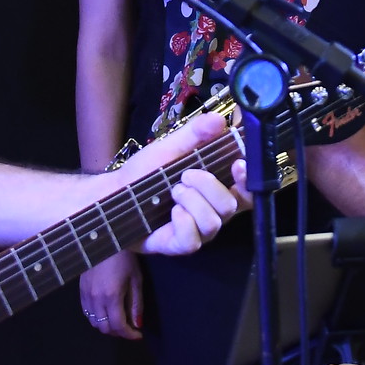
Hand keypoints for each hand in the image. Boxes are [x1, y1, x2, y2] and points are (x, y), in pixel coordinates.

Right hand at [81, 250, 143, 338]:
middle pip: (104, 327)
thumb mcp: (136, 278)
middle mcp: (96, 299)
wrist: (104, 238)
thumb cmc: (125, 256)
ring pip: (93, 322)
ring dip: (106, 325)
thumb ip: (136, 303)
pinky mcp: (80, 289)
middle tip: (130, 327)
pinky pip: (86, 311)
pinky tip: (105, 310)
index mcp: (111, 296)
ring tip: (118, 319)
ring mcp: (86, 294)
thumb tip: (137, 324)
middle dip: (119, 332)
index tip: (138, 334)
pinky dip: (96, 317)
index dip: (129, 334)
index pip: (118, 326)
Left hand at [113, 111, 247, 256]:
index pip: (247, 190)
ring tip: (173, 192)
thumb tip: (219, 120)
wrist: (115, 193)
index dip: (249, 180)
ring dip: (192, 201)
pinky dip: (183, 222)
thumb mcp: (170, 147)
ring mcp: (198, 230)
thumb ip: (194, 134)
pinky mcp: (180, 245)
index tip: (237, 164)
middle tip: (185, 175)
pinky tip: (170, 212)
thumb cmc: (146, 171)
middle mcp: (213, 211)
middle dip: (208, 186)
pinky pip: (193, 240)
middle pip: (232, 205)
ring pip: (213, 223)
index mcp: (217, 187)